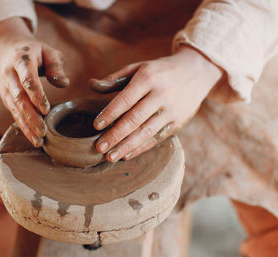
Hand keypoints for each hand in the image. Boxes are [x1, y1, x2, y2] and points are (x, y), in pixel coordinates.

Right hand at [0, 18, 68, 146]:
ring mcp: (5, 87)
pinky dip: (23, 126)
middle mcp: (9, 75)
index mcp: (20, 60)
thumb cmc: (33, 51)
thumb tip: (64, 84)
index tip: (46, 109)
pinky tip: (33, 138)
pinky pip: (14, 113)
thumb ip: (56, 65)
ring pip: (15, 109)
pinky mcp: (5, 97)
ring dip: (26, 125)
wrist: (4, 48)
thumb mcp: (47, 51)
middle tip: (43, 131)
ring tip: (39, 140)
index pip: (27, 79)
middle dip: (30, 116)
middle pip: (19, 98)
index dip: (36, 95)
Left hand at [89, 46, 222, 161]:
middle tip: (99, 147)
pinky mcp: (178, 123)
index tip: (96, 126)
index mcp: (148, 78)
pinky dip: (141, 148)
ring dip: (126, 146)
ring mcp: (172, 111)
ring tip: (110, 157)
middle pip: (135, 119)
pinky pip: (157, 138)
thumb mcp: (138, 68)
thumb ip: (114, 79)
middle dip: (115, 135)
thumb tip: (90, 85)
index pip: (126, 99)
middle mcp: (162, 95)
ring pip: (146, 132)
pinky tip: (126, 155)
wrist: (197, 72)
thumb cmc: (158, 72)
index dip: (110, 113)